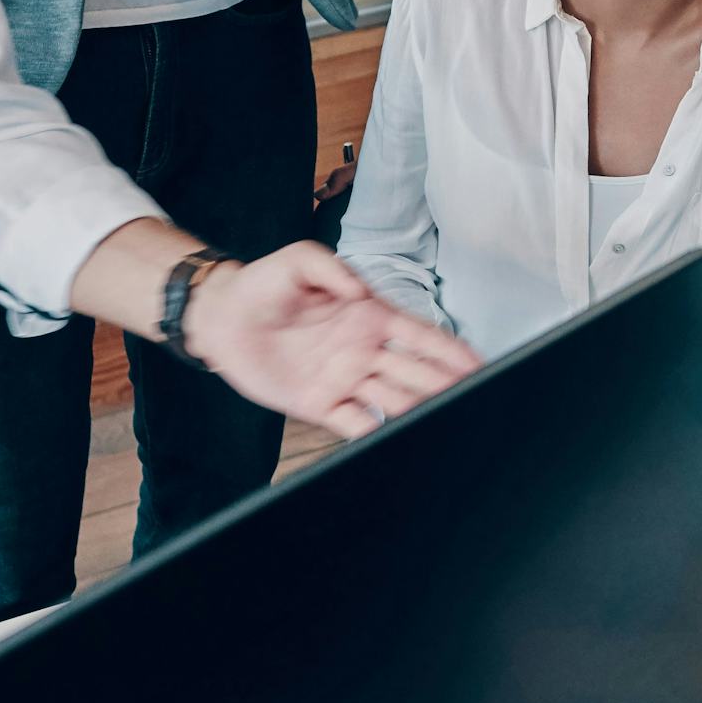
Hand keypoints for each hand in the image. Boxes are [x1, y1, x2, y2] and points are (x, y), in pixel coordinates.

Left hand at [180, 242, 483, 437]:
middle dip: (448, 386)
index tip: (479, 365)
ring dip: (421, 412)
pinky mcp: (320, 404)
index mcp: (368, 316)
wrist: (222, 318)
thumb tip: (358, 293)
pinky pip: (356, 424)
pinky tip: (400, 442)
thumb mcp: (299, 260)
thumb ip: (330, 269)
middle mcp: (363, 350)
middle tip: (479, 400)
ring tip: (450, 423)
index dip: (451, 351)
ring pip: (395, 400)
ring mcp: (344, 379)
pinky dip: (378, 435)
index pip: (421, 336)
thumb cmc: (262, 284)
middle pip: (417, 373)